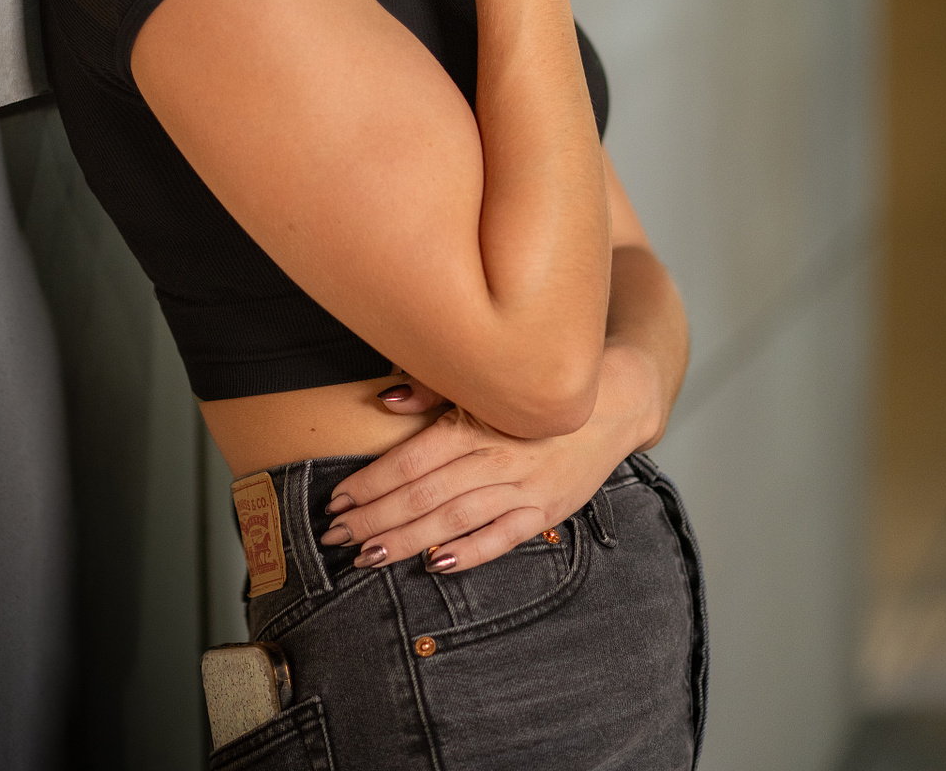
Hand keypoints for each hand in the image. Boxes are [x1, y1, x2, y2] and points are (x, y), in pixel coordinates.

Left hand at [319, 345, 660, 572]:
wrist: (610, 403)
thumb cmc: (534, 391)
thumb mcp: (484, 381)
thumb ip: (433, 391)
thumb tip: (385, 399)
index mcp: (476, 421)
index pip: (411, 459)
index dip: (370, 483)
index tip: (337, 501)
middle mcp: (497, 455)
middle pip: (424, 493)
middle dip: (375, 517)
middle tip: (335, 537)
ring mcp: (523, 487)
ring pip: (455, 518)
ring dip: (408, 540)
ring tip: (369, 556)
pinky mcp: (546, 511)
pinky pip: (502, 537)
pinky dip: (470, 552)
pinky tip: (436, 564)